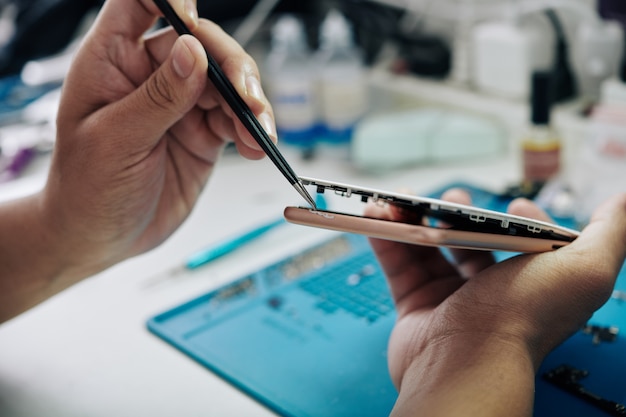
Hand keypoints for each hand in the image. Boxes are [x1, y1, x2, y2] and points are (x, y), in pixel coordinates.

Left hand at [43, 0, 275, 275]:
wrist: (101, 238)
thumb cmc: (87, 190)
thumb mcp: (116, 142)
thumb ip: (157, 98)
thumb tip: (194, 52)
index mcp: (113, 62)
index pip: (139, 3)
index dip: (171, 0)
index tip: (193, 22)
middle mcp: (150, 76)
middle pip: (201, 42)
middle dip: (231, 66)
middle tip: (247, 99)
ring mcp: (180, 105)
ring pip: (227, 82)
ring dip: (250, 103)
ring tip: (258, 131)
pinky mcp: (203, 133)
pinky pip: (236, 119)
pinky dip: (252, 130)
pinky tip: (255, 147)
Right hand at [365, 190, 625, 415]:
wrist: (466, 361)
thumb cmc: (524, 315)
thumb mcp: (584, 269)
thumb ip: (608, 233)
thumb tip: (621, 202)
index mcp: (531, 283)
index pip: (525, 244)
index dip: (519, 219)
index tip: (511, 205)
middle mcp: (492, 293)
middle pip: (473, 241)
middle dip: (460, 213)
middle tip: (452, 199)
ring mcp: (451, 301)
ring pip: (431, 250)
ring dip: (416, 219)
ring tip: (406, 201)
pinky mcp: (416, 308)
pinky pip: (398, 266)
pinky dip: (387, 238)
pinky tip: (379, 217)